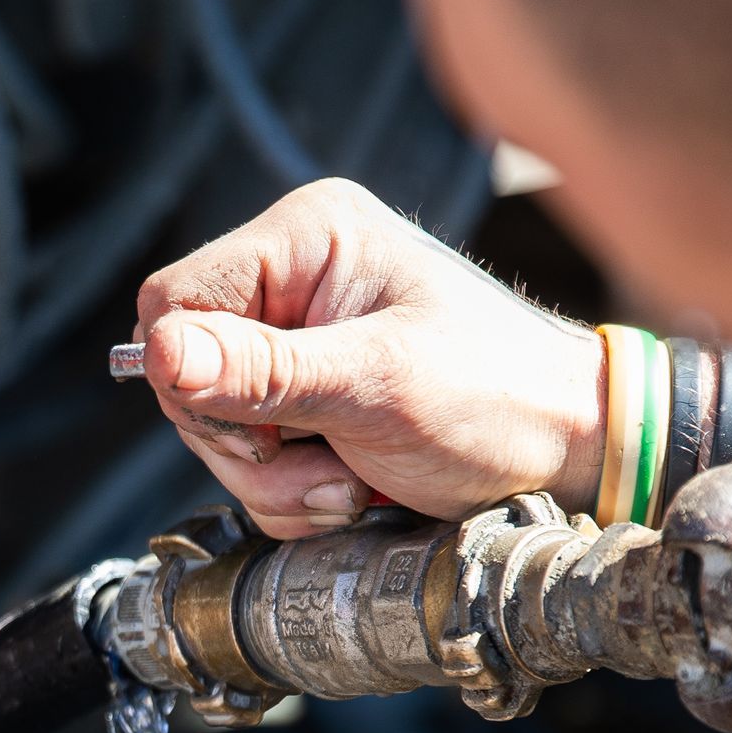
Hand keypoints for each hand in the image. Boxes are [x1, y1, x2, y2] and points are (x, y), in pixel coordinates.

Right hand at [129, 180, 607, 533]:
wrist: (573, 447)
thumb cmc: (500, 396)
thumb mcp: (378, 387)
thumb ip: (264, 371)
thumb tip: (158, 354)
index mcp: (307, 237)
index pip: (173, 303)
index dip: (198, 381)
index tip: (270, 427)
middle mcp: (293, 279)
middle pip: (189, 379)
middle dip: (253, 449)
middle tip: (334, 470)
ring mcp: (299, 341)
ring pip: (217, 432)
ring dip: (279, 483)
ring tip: (358, 483)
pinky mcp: (309, 396)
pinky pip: (254, 461)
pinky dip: (295, 495)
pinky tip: (358, 487)